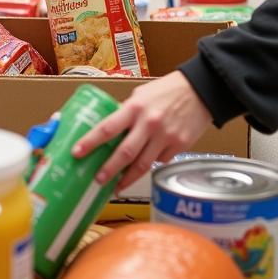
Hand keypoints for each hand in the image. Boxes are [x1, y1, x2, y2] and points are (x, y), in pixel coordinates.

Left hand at [72, 72, 212, 191]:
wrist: (200, 91)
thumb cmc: (166, 91)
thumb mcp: (141, 95)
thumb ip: (126, 112)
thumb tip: (109, 128)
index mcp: (135, 108)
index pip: (108, 127)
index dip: (91, 141)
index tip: (77, 152)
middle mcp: (149, 123)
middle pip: (125, 153)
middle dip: (108, 169)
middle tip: (97, 180)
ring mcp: (165, 136)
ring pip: (143, 165)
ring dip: (127, 179)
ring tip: (116, 187)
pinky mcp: (179, 146)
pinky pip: (160, 161)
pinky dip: (152, 164)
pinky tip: (146, 165)